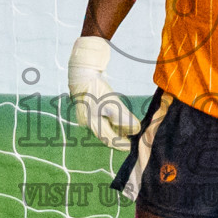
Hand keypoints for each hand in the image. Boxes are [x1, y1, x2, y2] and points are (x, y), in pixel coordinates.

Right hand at [67, 36, 139, 151]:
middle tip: (134, 140)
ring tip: (130, 130)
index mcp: (91, 123)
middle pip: (107, 133)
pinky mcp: (92, 104)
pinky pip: (104, 116)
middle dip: (120, 137)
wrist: (82, 70)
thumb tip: (135, 130)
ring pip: (106, 124)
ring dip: (118, 128)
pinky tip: (121, 118)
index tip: (132, 147)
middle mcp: (89, 121)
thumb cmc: (95, 88)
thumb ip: (122, 119)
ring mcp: (89, 112)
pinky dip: (114, 119)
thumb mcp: (110, 104)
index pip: (108, 139)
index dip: (120, 144)